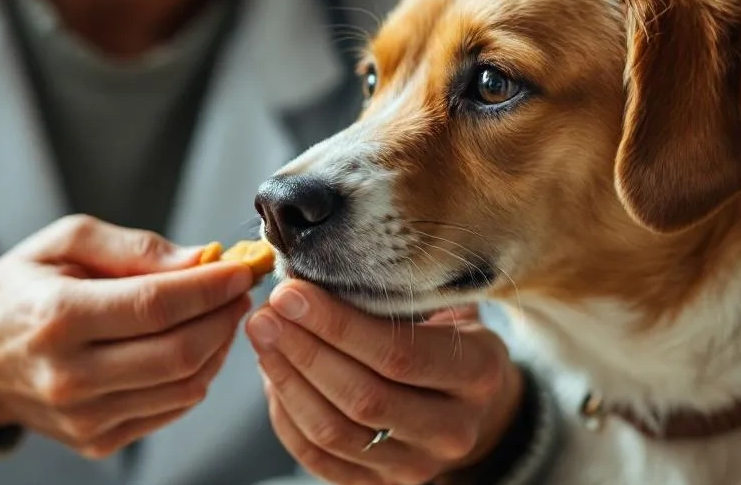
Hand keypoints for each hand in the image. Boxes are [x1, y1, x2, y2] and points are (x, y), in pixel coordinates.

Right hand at [0, 214, 255, 458]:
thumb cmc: (20, 290)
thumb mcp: (65, 241)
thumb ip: (135, 248)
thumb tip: (200, 259)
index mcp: (57, 317)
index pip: (156, 306)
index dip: (211, 287)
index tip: (242, 267)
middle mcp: (69, 376)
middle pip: (180, 353)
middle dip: (224, 316)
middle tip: (239, 288)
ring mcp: (82, 417)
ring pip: (185, 387)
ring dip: (218, 346)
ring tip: (217, 313)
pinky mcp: (95, 441)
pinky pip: (171, 410)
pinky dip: (195, 376)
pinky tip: (190, 345)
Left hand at [245, 281, 521, 484]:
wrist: (477, 405)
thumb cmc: (451, 338)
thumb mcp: (444, 307)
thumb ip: (393, 295)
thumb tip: (311, 275)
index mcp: (477, 374)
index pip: (398, 354)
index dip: (337, 325)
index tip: (290, 293)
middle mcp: (452, 431)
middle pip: (362, 398)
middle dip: (303, 351)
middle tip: (266, 315)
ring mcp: (417, 466)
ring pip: (334, 432)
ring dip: (287, 381)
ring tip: (262, 338)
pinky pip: (319, 458)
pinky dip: (287, 416)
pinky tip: (272, 376)